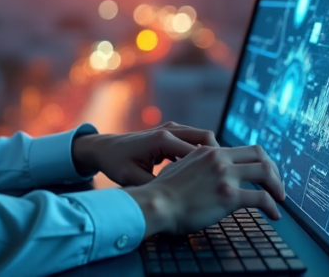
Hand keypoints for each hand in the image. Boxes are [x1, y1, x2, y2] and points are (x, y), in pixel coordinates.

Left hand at [71, 122, 218, 185]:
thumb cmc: (116, 163)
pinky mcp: (169, 132)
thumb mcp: (132, 179)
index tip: (221, 183)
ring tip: (217, 174)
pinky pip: (193, 139)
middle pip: (206, 138)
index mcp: (162, 140)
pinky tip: (202, 170)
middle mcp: (169, 130)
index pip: (197, 152)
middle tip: (224, 177)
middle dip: (217, 156)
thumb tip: (176, 200)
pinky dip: (200, 151)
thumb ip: (155, 187)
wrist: (104, 148)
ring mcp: (170, 128)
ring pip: (201, 137)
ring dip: (210, 153)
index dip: (212, 167)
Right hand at [123, 145, 285, 236]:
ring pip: (266, 172)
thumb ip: (196, 166)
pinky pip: (261, 198)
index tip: (263, 173)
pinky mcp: (229, 196)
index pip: (244, 149)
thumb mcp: (179, 168)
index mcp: (208, 151)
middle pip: (260, 155)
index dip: (259, 161)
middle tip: (276, 185)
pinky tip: (274, 214)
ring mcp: (225, 176)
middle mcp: (219, 159)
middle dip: (274, 170)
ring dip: (277, 186)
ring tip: (279, 198)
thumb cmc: (162, 192)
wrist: (156, 204)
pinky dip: (272, 206)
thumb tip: (203, 173)